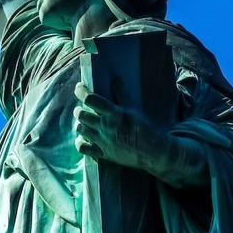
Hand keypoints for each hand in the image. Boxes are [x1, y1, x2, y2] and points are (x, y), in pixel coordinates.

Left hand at [73, 82, 207, 187]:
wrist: (153, 151)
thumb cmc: (145, 127)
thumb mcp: (134, 108)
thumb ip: (122, 94)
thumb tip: (114, 78)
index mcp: (113, 113)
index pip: (90, 99)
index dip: (81, 91)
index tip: (79, 87)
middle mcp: (105, 126)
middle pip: (81, 115)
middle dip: (78, 109)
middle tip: (81, 108)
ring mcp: (103, 141)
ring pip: (80, 129)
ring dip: (79, 124)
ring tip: (83, 122)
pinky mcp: (103, 154)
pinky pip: (83, 149)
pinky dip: (80, 143)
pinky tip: (83, 139)